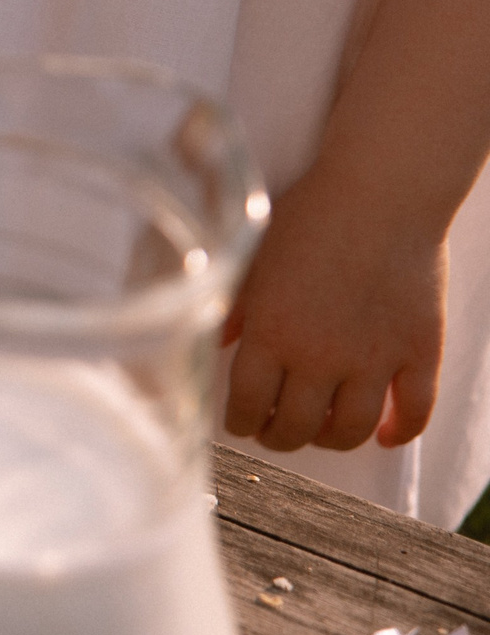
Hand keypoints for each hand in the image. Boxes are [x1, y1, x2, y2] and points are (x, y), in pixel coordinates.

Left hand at [223, 158, 448, 452]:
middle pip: (295, 427)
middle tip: (274, 430)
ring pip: (349, 430)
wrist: (381, 193)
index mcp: (271, 333)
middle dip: (278, 436)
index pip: (246, 404)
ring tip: (320, 431)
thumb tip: (216, 344)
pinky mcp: (419, 353)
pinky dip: (398, 433)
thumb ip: (233, 307)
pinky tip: (383, 434)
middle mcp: (320, 357)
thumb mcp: (252, 257)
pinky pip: (413, 413)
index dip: (239, 422)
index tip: (239, 421)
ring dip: (330, 440)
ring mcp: (374, 360)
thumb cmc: (309, 216)